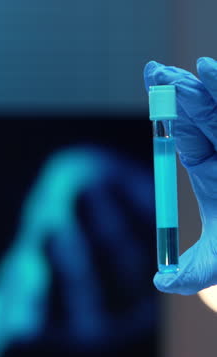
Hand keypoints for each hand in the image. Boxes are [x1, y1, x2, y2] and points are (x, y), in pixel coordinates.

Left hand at [144, 57, 216, 293]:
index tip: (151, 86)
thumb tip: (160, 282)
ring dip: (213, 87)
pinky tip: (213, 74)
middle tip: (157, 74)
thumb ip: (191, 273)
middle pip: (203, 112)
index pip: (182, 132)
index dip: (166, 110)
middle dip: (181, 91)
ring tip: (197, 70)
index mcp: (210, 166)